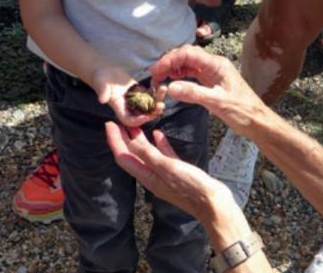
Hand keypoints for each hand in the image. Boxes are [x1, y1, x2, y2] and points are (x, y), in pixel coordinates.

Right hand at [92, 66, 164, 126]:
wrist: (105, 72)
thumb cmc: (100, 79)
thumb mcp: (100, 84)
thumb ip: (102, 92)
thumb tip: (102, 100)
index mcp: (119, 109)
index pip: (129, 120)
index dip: (138, 120)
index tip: (147, 116)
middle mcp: (128, 107)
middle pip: (142, 115)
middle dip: (152, 112)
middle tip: (161, 106)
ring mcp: (135, 100)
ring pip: (149, 105)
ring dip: (157, 100)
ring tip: (163, 91)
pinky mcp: (140, 92)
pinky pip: (150, 95)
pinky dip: (156, 91)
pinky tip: (160, 84)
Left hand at [105, 122, 236, 222]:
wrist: (213, 203)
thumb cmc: (191, 186)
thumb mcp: (168, 168)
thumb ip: (149, 155)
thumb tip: (130, 142)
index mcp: (147, 177)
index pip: (124, 157)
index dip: (115, 140)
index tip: (109, 124)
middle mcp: (152, 176)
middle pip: (132, 155)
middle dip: (124, 138)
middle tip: (120, 120)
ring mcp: (165, 175)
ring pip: (147, 154)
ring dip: (140, 140)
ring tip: (137, 124)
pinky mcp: (177, 172)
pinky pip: (164, 156)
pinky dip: (159, 145)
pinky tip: (159, 134)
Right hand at [149, 45, 267, 133]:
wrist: (257, 121)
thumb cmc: (242, 111)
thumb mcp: (217, 102)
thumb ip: (193, 94)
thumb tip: (170, 87)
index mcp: (217, 64)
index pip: (188, 54)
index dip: (169, 60)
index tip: (155, 72)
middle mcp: (214, 65)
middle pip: (186, 55)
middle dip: (169, 62)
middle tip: (154, 76)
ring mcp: (213, 73)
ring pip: (188, 64)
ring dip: (173, 68)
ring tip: (160, 79)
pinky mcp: (211, 82)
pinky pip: (192, 74)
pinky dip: (180, 76)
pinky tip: (173, 83)